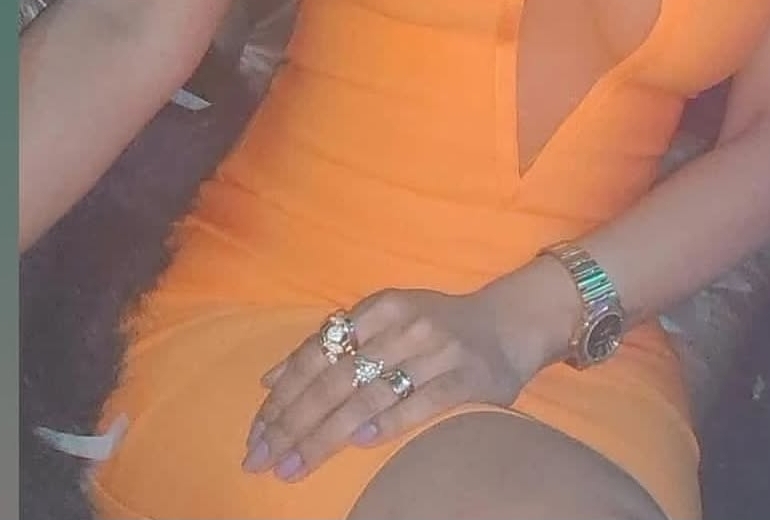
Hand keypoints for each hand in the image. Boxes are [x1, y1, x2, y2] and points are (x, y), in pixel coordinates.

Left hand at [242, 286, 535, 483]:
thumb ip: (332, 345)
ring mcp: (437, 350)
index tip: (255, 433)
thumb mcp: (383, 321)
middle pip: (336, 378)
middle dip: (293, 422)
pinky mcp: (466, 376)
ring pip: (369, 395)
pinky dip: (388, 423)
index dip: (283, 395)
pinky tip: (359, 445)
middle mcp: (405, 324)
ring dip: (325, 435)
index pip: (318, 352)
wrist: (510, 323)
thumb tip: (269, 379)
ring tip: (294, 466)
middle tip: (261, 460)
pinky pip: (420, 404)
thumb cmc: (437, 326)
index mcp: (380, 307)